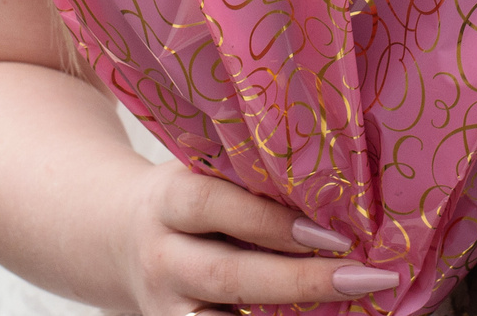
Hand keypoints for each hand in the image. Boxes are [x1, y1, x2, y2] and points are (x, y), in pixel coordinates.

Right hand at [119, 158, 397, 315]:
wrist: (112, 238)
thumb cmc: (183, 200)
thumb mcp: (200, 174)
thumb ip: (248, 180)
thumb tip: (338, 188)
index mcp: (168, 202)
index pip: (214, 206)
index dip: (272, 221)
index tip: (334, 233)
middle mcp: (163, 259)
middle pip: (228, 275)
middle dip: (300, 279)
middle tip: (364, 276)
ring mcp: (165, 307)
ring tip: (351, 308)